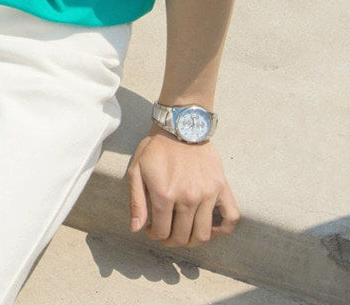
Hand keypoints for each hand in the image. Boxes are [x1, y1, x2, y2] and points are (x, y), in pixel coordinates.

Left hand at [126, 125, 239, 246]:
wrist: (180, 126)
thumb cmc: (155, 148)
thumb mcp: (137, 170)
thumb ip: (136, 201)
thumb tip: (136, 228)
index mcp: (164, 195)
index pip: (162, 232)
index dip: (154, 236)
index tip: (151, 230)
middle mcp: (188, 198)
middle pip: (182, 237)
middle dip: (171, 240)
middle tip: (166, 233)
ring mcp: (207, 194)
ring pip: (203, 234)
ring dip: (192, 241)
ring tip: (183, 233)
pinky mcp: (222, 188)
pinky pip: (231, 218)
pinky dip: (223, 229)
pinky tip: (210, 228)